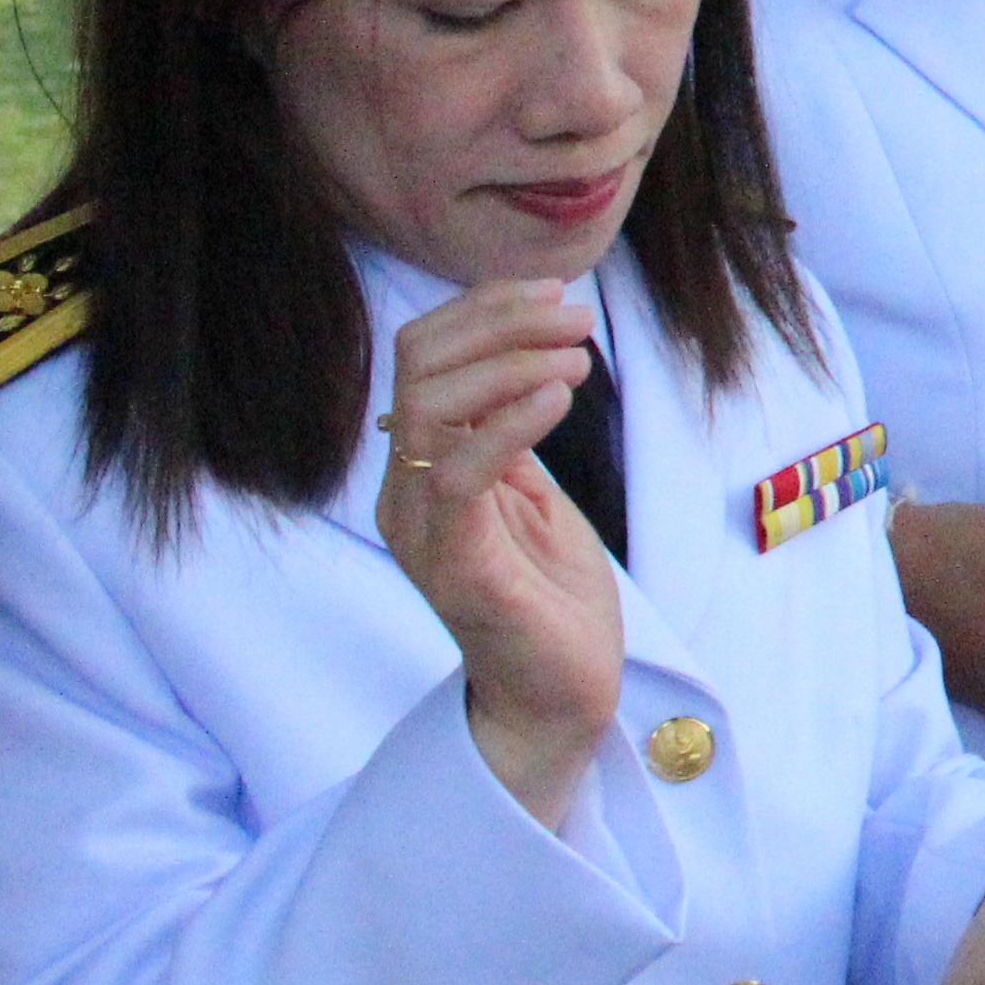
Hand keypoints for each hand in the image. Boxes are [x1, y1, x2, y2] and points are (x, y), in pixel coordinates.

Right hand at [377, 282, 625, 830]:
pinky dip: (511, 421)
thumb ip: (510, 430)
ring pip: (429, 407)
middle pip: (417, 367)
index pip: (420, 357)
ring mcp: (424, 530)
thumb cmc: (550, 595)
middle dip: (501, 324)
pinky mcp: (457, 565)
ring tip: (577, 361)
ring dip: (511, 363)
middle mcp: (406, 494)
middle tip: (576, 321)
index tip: (555, 291)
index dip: (483, 309)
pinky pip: (461, 473)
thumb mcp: (533, 492)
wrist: (560, 693)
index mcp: (419, 469)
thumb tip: (525, 350)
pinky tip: (560, 399)